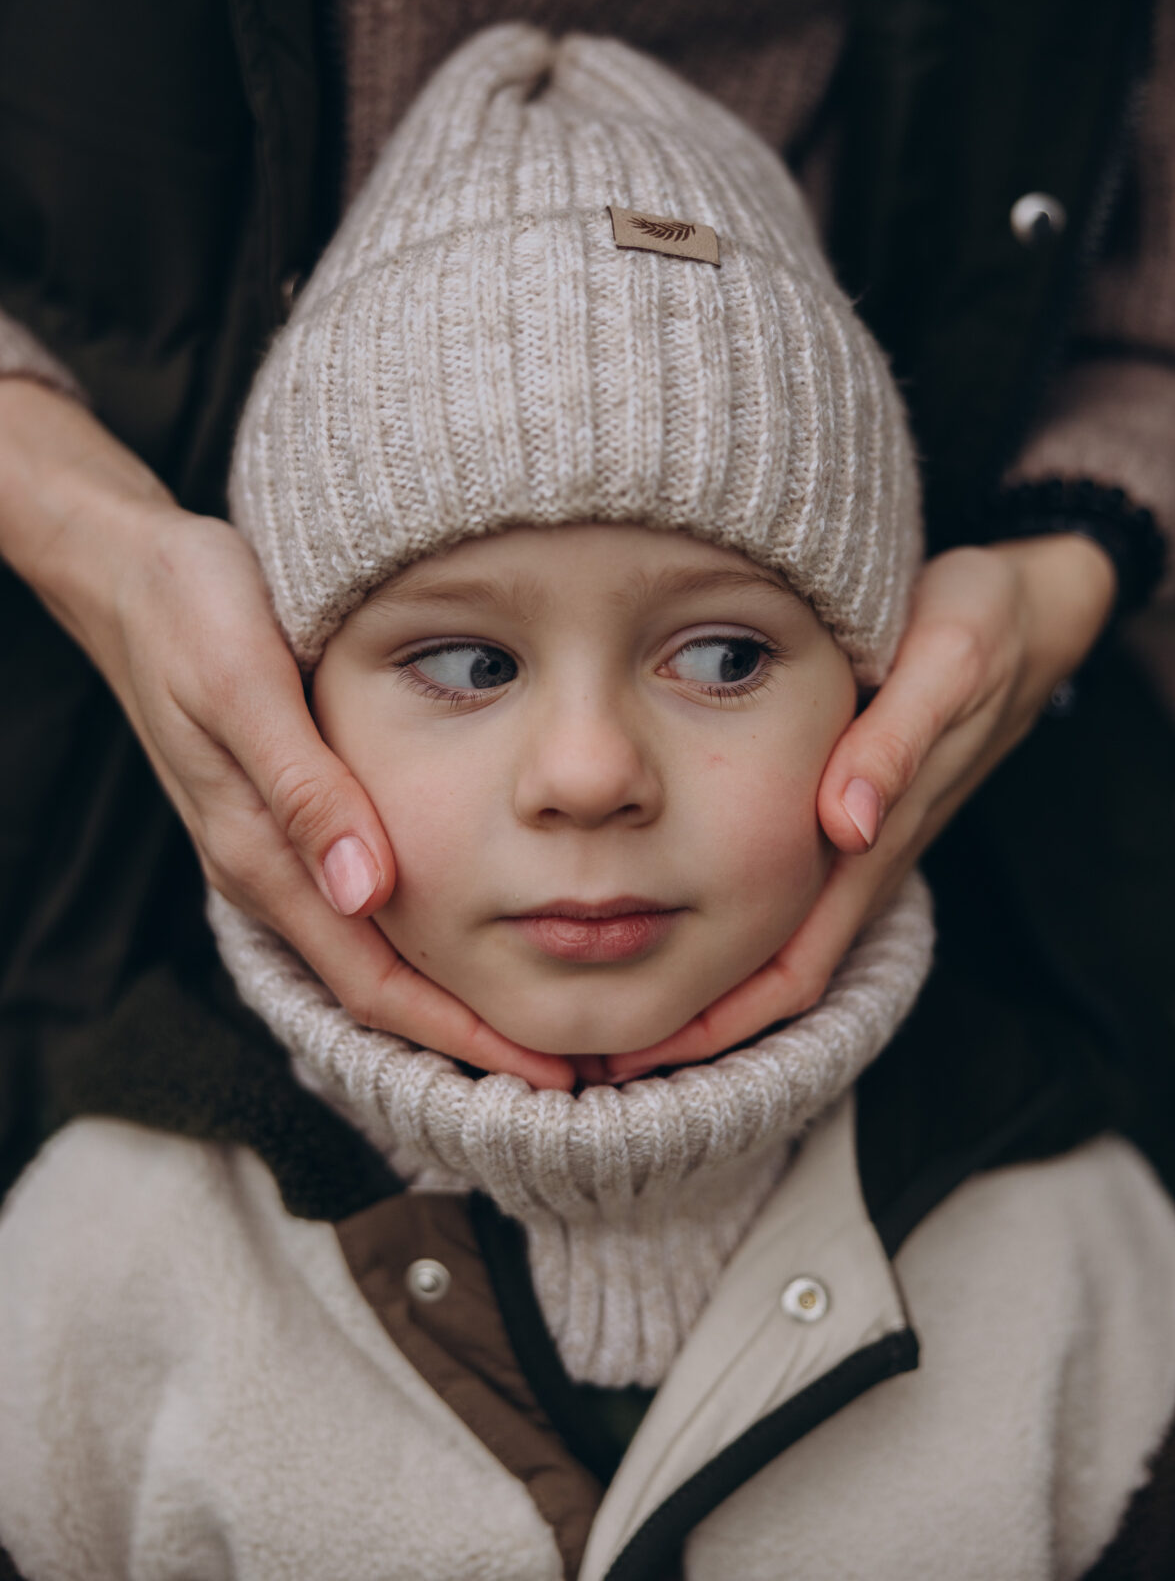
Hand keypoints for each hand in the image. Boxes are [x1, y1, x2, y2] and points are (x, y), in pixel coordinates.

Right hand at [0, 380, 573, 1089]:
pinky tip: (477, 932)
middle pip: (381, 988)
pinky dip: (427, 938)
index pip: (375, 985)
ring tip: (546, 1012)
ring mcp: (278, 849)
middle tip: (578, 1064)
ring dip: (455, 993)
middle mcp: (272, 869)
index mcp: (263, 854)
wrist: (127, 574)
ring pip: (375, 954)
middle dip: (473, 1035)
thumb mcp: (245, 684)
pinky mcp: (288, 817)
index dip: (462, 1036)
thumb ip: (303, 787)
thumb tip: (366, 892)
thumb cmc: (191, 611)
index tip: (549, 1070)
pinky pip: (363, 908)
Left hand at [606, 535, 1116, 1078]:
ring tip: (606, 999)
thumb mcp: (948, 661)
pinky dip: (721, 924)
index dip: (718, 1018)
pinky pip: (781, 895)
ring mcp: (856, 838)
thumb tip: (848, 827)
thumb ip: (897, 742)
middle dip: (693, 1020)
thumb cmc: (981, 624)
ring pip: (772, 941)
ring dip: (701, 979)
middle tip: (596, 1053)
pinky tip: (660, 913)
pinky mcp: (849, 809)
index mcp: (874, 838)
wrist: (1030, 609)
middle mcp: (861, 855)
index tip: (636, 1048)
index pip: (792, 967)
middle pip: (773, 976)